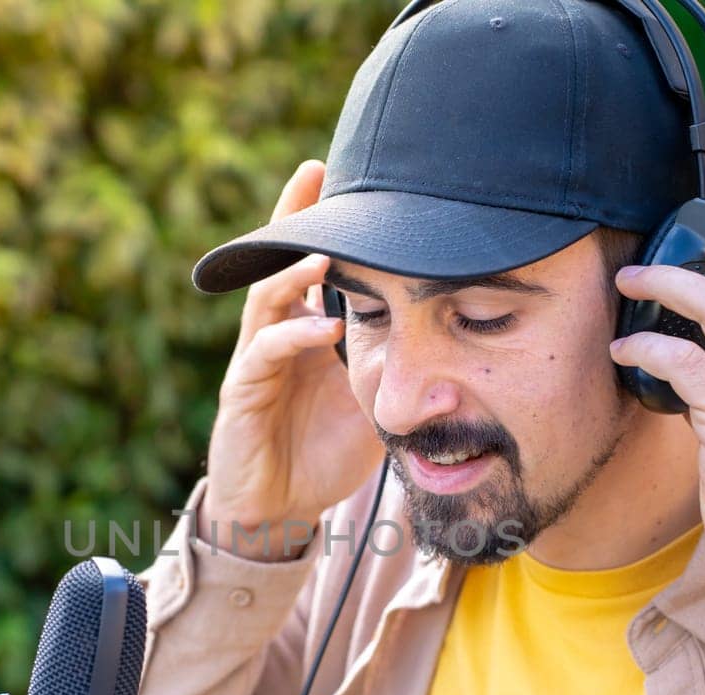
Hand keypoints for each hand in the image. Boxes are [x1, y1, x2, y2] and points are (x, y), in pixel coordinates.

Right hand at [199, 160, 384, 559]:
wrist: (282, 510)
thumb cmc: (326, 454)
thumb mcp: (377, 403)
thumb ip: (403, 369)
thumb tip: (461, 341)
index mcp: (307, 330)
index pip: (316, 266)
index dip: (325, 222)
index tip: (344, 176)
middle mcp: (277, 336)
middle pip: (279, 263)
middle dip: (295, 218)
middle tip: (315, 174)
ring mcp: (256, 362)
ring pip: (267, 301)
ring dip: (294, 273)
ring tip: (326, 251)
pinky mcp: (242, 394)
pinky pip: (264, 356)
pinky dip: (294, 337)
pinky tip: (322, 326)